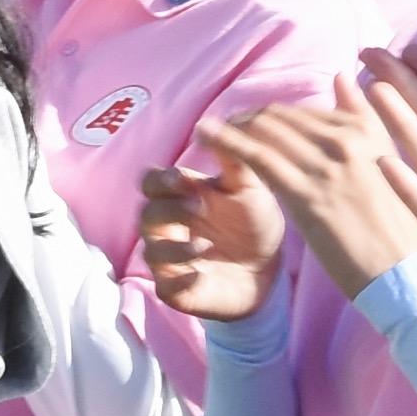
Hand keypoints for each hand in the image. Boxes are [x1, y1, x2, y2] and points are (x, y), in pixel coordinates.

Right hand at [136, 148, 285, 326]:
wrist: (271, 269)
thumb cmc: (253, 223)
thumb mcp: (250, 188)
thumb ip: (233, 159)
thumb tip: (210, 126)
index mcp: (180, 197)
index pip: (151, 183)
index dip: (160, 181)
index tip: (182, 179)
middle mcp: (168, 228)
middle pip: (145, 215)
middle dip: (167, 211)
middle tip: (198, 208)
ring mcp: (170, 260)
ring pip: (151, 251)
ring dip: (173, 247)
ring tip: (204, 245)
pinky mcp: (177, 290)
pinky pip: (165, 286)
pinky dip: (179, 279)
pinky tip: (200, 273)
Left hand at [212, 94, 416, 306]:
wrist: (404, 275)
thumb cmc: (399, 228)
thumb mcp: (390, 163)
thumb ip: (365, 119)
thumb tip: (342, 77)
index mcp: (367, 131)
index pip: (306, 113)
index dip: (275, 117)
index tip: (253, 123)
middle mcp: (347, 141)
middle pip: (282, 117)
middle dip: (248, 118)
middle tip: (225, 127)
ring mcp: (327, 167)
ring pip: (266, 132)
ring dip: (231, 127)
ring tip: (207, 131)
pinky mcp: (307, 196)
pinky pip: (259, 159)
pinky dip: (229, 143)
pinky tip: (206, 136)